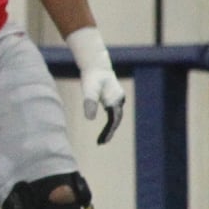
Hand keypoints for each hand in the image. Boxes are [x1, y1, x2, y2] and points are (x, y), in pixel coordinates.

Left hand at [66, 26, 125, 144]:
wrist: (96, 65)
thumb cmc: (92, 77)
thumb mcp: (89, 90)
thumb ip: (90, 102)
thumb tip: (90, 118)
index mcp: (115, 100)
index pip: (114, 120)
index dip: (108, 132)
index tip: (101, 142)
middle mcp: (119, 100)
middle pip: (116, 120)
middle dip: (109, 132)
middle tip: (101, 143)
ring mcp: (117, 98)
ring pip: (115, 116)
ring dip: (110, 127)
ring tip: (101, 139)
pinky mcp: (112, 97)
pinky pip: (112, 112)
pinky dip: (109, 120)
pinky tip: (103, 127)